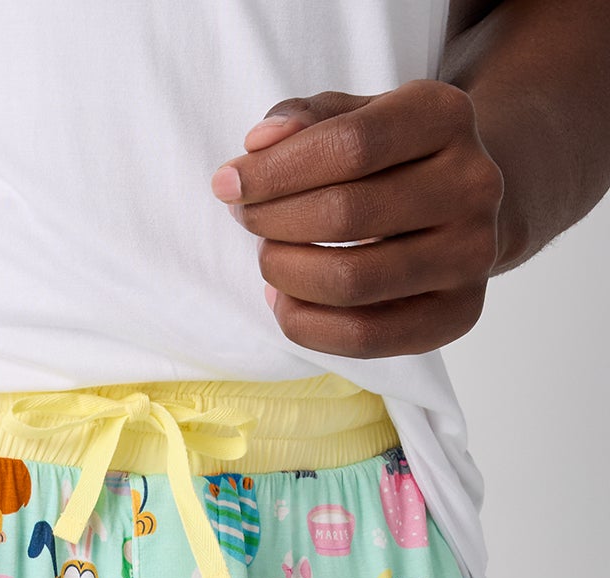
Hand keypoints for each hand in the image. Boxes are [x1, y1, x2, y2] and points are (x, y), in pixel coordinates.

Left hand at [211, 81, 505, 357]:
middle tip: (246, 219)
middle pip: (345, 214)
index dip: (275, 170)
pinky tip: (284, 299)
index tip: (228, 184)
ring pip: (351, 280)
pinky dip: (305, 323)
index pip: (349, 144)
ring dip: (285, 273)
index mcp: (446, 115)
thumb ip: (304, 118)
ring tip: (269, 257)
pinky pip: (363, 337)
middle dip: (273, 221)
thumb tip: (258, 144)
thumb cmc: (390, 157)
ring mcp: (473, 254)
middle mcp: (473, 184)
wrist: (463, 204)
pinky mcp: (459, 315)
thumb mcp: (353, 116)